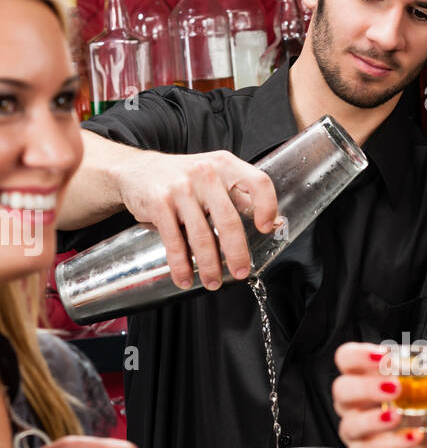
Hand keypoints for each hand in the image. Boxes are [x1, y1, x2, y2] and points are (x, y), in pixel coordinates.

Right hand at [114, 146, 280, 289]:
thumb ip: (237, 195)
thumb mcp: (213, 176)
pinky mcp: (159, 203)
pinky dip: (180, 265)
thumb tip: (271, 224)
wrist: (135, 170)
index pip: (257, 182)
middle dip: (237, 253)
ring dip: (209, 265)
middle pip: (229, 219)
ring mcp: (181, 188)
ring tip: (213, 282)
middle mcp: (206, 173)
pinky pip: (174, 241)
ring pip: (202, 236)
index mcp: (225, 165)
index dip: (267, 206)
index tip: (266, 228)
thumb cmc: (183, 178)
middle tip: (240, 272)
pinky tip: (185, 278)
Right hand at [331, 340, 426, 447]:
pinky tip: (415, 436)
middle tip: (396, 387)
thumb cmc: (419, 415)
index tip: (384, 356)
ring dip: (373, 418)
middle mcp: (353, 404)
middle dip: (366, 386)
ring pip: (350, 424)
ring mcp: (357, 432)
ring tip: (397, 415)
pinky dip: (394, 443)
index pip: (347, 358)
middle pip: (342, 389)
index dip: (359, 355)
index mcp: (364, 379)